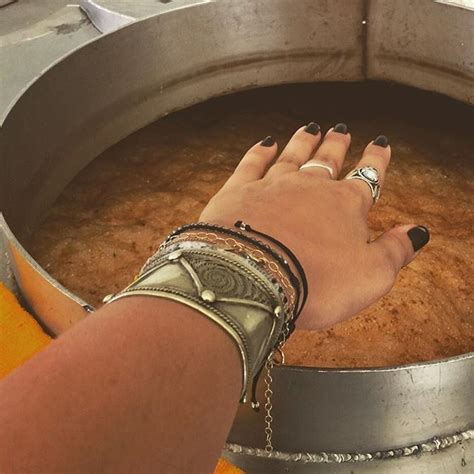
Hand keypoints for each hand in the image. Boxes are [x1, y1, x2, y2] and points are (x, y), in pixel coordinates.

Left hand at [200, 123, 429, 329]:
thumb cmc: (315, 282)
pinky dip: (260, 152)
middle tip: (342, 130)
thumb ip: (395, 251)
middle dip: (337, 145)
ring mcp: (272, 186)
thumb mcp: (371, 276)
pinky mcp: (239, 192)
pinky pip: (252, 164)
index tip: (381, 144)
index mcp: (345, 205)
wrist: (252, 278)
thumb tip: (417, 231)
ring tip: (311, 128)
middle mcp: (310, 187)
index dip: (377, 161)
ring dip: (304, 141)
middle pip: (328, 160)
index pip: (367, 177)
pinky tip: (267, 143)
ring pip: (293, 155)